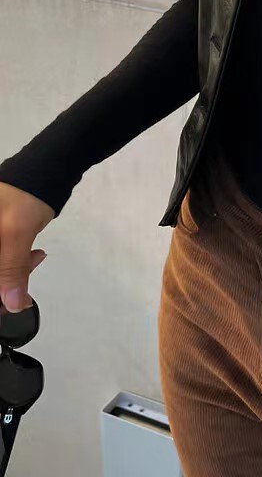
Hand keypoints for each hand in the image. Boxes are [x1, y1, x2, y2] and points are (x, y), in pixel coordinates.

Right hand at [0, 182, 53, 311]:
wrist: (41, 170)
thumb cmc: (23, 195)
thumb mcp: (15, 234)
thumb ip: (12, 270)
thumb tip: (12, 304)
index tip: (6, 307)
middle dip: (3, 284)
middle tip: (24, 290)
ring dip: (11, 275)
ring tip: (34, 260)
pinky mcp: (0, 236)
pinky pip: (2, 259)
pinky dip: (14, 263)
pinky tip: (33, 256)